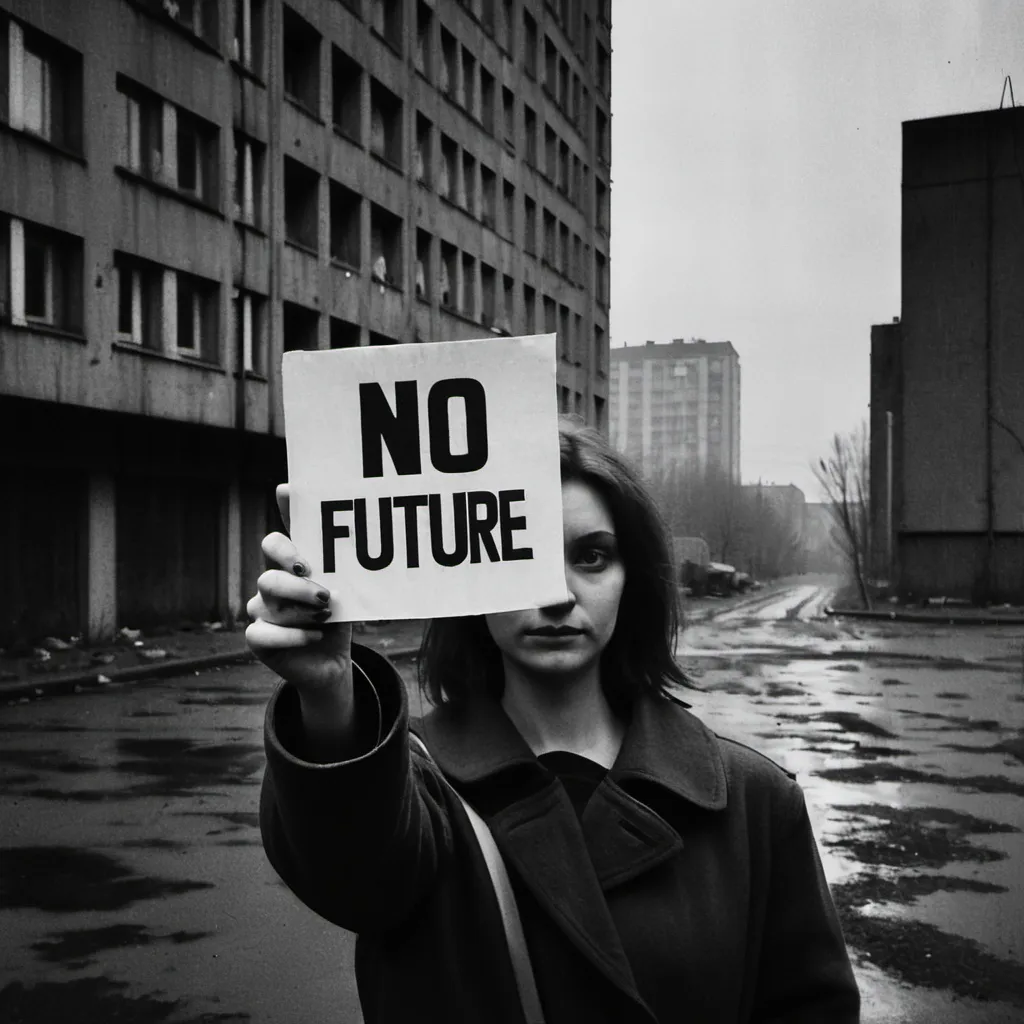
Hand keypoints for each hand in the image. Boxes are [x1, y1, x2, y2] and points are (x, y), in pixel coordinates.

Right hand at [245, 484, 354, 699]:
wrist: (332, 661)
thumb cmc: (337, 619)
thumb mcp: (345, 595)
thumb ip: (342, 576)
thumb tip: (356, 560)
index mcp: (289, 568)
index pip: (274, 544)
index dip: (283, 546)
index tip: (304, 560)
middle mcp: (270, 586)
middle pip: (270, 578)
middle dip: (297, 587)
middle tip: (324, 596)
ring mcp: (261, 612)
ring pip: (269, 606)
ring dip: (301, 612)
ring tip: (326, 617)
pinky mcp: (258, 639)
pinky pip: (263, 634)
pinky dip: (293, 636)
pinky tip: (314, 636)